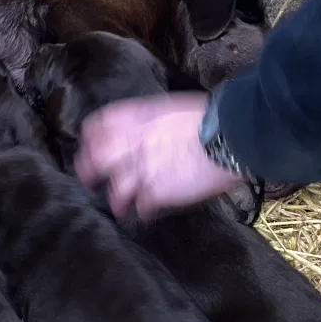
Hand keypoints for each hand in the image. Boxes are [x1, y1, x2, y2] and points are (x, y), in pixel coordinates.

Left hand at [74, 94, 237, 219]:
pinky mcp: (157, 193)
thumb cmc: (210, 117)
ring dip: (117, 200)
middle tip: (91, 180)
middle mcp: (133, 144)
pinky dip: (144, 212)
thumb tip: (146, 130)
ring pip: (115, 191)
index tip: (90, 146)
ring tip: (121, 207)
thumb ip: (150, 122)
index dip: (91, 139)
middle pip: (96, 160)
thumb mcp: (171, 108)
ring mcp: (142, 170)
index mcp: (137, 119)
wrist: (231, 134)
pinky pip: (142, 208)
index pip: (99, 127)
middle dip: (89, 172)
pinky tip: (149, 213)